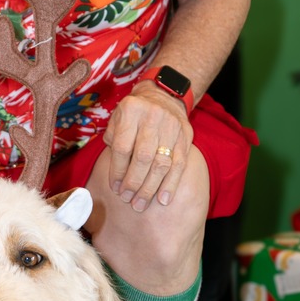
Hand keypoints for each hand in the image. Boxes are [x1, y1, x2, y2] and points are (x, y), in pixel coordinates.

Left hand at [102, 83, 191, 211]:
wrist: (163, 96)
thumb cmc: (134, 114)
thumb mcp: (118, 119)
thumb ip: (114, 142)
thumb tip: (116, 176)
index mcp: (131, 110)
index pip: (123, 147)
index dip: (118, 171)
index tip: (115, 187)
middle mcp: (153, 116)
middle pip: (144, 157)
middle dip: (134, 183)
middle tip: (127, 199)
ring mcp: (172, 126)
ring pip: (162, 163)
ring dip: (151, 188)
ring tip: (141, 204)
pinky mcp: (186, 136)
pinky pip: (179, 164)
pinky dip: (171, 184)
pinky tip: (163, 199)